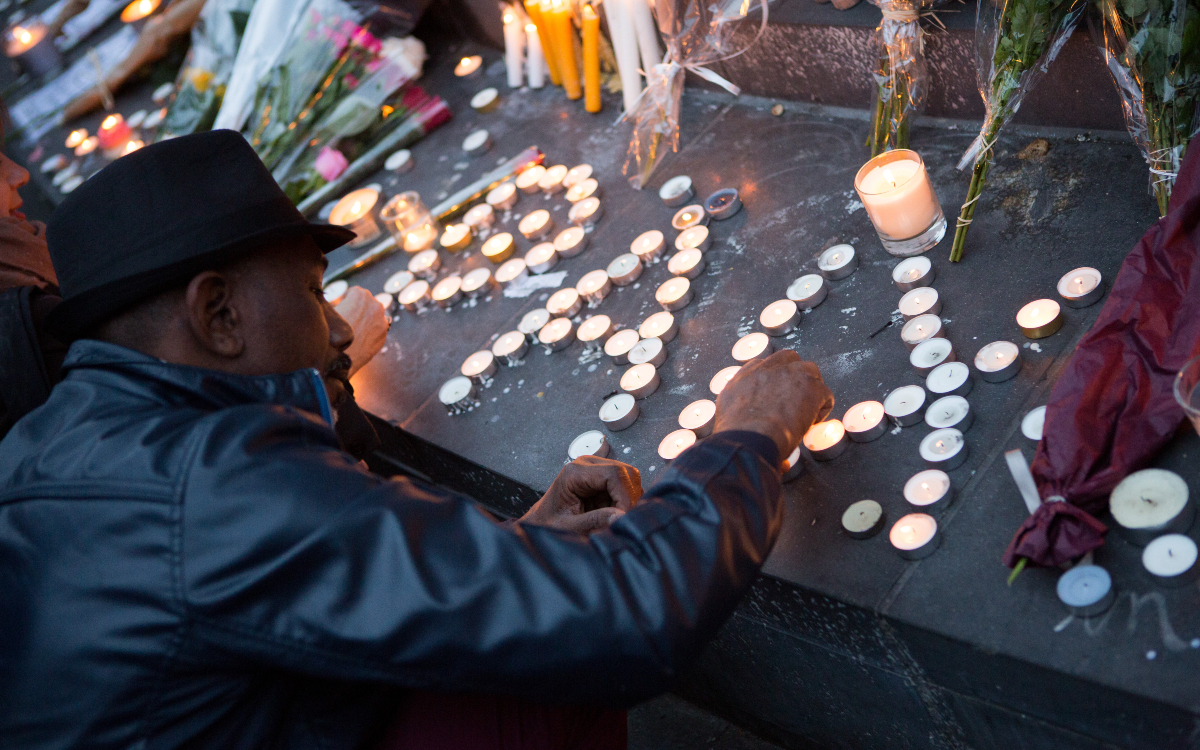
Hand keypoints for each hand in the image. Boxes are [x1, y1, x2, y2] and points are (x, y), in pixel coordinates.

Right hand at [335, 286, 389, 377]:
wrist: (339, 359)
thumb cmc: (330, 334)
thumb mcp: (328, 311)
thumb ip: (335, 302)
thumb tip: (335, 302)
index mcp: (361, 295)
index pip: (355, 292)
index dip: (346, 299)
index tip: (342, 306)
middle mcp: (376, 305)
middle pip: (367, 303)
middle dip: (359, 308)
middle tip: (347, 318)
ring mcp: (382, 321)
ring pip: (374, 316)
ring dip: (366, 319)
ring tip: (353, 329)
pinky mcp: (384, 335)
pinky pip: (377, 329)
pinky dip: (370, 331)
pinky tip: (359, 338)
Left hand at [520, 456, 642, 533]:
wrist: (542, 521)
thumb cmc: (549, 523)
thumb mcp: (569, 527)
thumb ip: (594, 521)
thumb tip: (621, 516)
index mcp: (574, 472)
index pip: (613, 474)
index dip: (624, 496)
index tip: (623, 516)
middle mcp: (587, 464)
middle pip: (625, 473)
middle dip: (628, 498)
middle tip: (621, 518)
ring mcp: (596, 468)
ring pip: (629, 478)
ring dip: (626, 499)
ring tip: (612, 516)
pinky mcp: (602, 477)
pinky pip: (625, 485)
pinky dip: (623, 500)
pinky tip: (610, 511)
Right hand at [713, 350, 834, 459]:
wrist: (747, 439)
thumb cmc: (734, 438)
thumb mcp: (724, 424)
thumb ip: (739, 425)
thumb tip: (755, 445)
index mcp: (742, 379)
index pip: (760, 366)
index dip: (772, 381)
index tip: (776, 397)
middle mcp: (765, 370)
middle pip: (787, 358)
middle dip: (794, 375)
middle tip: (796, 399)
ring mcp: (789, 375)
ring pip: (809, 370)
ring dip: (811, 387)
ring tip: (807, 410)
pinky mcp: (810, 386)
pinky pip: (825, 393)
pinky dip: (822, 407)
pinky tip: (812, 423)